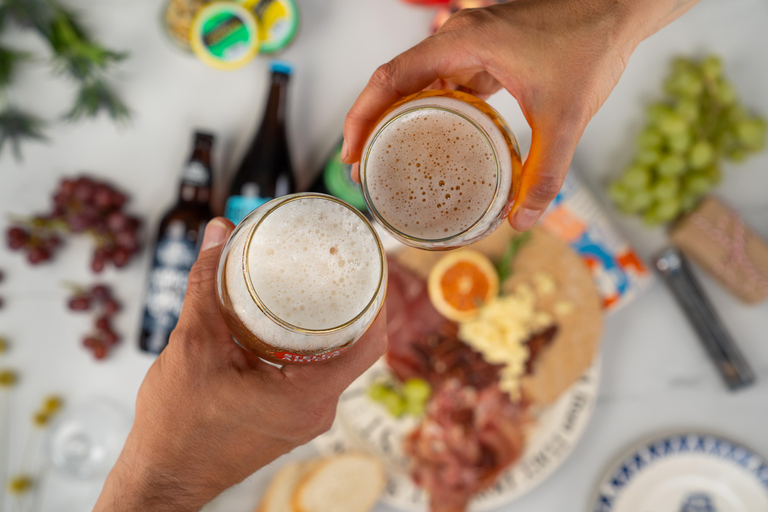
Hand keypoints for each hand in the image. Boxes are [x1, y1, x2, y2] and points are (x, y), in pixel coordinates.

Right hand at [93, 218, 387, 511]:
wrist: (162, 478)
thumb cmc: (176, 428)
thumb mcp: (191, 346)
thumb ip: (206, 286)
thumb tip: (219, 233)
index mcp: (307, 397)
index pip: (370, 343)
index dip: (379, 300)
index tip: (372, 265)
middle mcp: (316, 411)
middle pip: (355, 349)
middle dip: (352, 304)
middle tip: (340, 264)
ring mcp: (305, 419)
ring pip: (334, 362)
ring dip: (329, 325)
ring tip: (319, 284)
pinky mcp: (289, 420)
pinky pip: (314, 376)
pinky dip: (309, 346)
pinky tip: (292, 322)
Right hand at [342, 0, 698, 230]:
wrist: (619, 8)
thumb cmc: (592, 43)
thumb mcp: (566, 117)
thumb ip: (545, 173)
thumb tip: (522, 220)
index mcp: (463, 43)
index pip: (391, 78)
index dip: (362, 117)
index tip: (352, 154)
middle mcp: (458, 39)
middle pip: (395, 82)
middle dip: (373, 124)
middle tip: (364, 168)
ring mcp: (471, 45)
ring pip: (418, 82)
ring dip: (399, 118)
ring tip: (388, 158)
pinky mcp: (486, 54)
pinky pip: (445, 83)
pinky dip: (431, 111)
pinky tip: (434, 138)